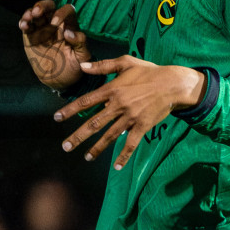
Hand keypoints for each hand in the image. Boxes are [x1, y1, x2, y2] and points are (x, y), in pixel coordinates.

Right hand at [18, 1, 90, 89]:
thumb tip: (69, 32)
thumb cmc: (74, 67)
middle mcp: (55, 24)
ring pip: (35, 13)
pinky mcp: (30, 37)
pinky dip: (23, 23)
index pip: (67, 10)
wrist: (59, 80)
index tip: (56, 23)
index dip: (62, 12)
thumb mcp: (82, 57)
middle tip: (38, 12)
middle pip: (49, 6)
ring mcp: (42, 30)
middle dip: (43, 5)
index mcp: (69, 26)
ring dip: (30, 12)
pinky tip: (23, 26)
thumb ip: (80, 43)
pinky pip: (26, 26)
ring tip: (29, 17)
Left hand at [52, 56, 206, 169]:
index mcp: (112, 89)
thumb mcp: (126, 62)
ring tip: (86, 157)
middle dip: (78, 136)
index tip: (57, 118)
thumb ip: (103, 65)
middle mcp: (118, 105)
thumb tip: (82, 66)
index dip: (70, 110)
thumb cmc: (148, 71)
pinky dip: (124, 155)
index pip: (86, 101)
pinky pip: (131, 143)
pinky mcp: (142, 126)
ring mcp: (130, 117)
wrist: (173, 83)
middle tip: (65, 146)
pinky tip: (116, 166)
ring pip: (110, 135)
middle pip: (94, 123)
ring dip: (97, 148)